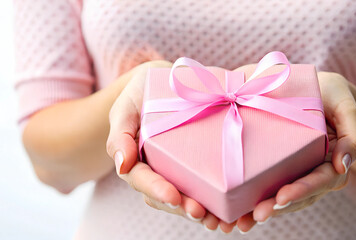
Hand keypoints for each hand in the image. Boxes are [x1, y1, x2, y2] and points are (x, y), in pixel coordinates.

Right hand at [106, 60, 220, 229]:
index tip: (175, 197)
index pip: (144, 181)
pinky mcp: (201, 165)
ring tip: (220, 220)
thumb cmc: (143, 92)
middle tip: (202, 214)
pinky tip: (234, 211)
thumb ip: (120, 133)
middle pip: (168, 198)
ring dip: (203, 212)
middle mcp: (159, 172)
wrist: (170, 81)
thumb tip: (122, 166)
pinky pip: (208, 187)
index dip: (158, 191)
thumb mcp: (126, 107)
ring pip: (188, 199)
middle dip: (184, 208)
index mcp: (138, 161)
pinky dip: (219, 201)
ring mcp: (180, 171)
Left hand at [234, 71, 355, 232]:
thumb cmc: (333, 95)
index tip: (283, 197)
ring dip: (261, 211)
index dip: (302, 190)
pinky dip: (251, 202)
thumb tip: (342, 165)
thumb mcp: (346, 107)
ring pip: (281, 198)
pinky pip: (268, 188)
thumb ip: (351, 134)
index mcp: (334, 160)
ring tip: (241, 222)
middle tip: (257, 215)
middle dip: (278, 207)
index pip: (320, 180)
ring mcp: (297, 173)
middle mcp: (315, 172)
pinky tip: (234, 215)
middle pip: (298, 196)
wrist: (317, 90)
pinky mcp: (279, 169)